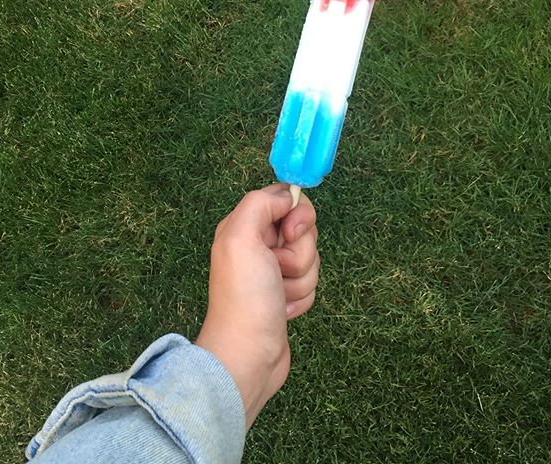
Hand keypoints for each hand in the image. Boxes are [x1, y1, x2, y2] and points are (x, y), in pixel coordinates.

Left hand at [195, 184, 319, 427]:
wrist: (248, 353)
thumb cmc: (244, 295)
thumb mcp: (240, 237)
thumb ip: (260, 203)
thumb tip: (287, 197)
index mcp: (245, 226)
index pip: (284, 200)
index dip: (296, 214)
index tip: (291, 233)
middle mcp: (258, 245)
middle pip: (303, 230)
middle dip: (299, 253)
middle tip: (278, 269)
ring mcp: (273, 271)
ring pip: (310, 258)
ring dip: (300, 279)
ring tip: (278, 295)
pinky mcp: (286, 294)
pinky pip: (310, 283)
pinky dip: (300, 298)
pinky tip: (282, 310)